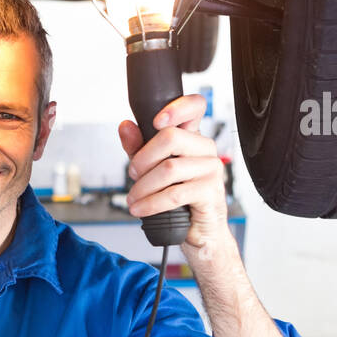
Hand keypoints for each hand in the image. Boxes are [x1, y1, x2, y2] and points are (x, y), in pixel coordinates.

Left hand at [118, 93, 229, 252]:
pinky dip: (151, 203)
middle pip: (171, 137)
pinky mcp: (209, 192)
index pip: (195, 106)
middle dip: (143, 158)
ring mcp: (211, 169)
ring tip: (133, 198)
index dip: (177, 108)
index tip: (156, 121)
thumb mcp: (152, 169)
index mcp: (192, 137)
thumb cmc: (178, 198)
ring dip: (143, 186)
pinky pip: (174, 193)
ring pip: (169, 168)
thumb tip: (125, 126)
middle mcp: (205, 148)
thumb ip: (138, 147)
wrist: (197, 230)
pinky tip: (141, 209)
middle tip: (133, 175)